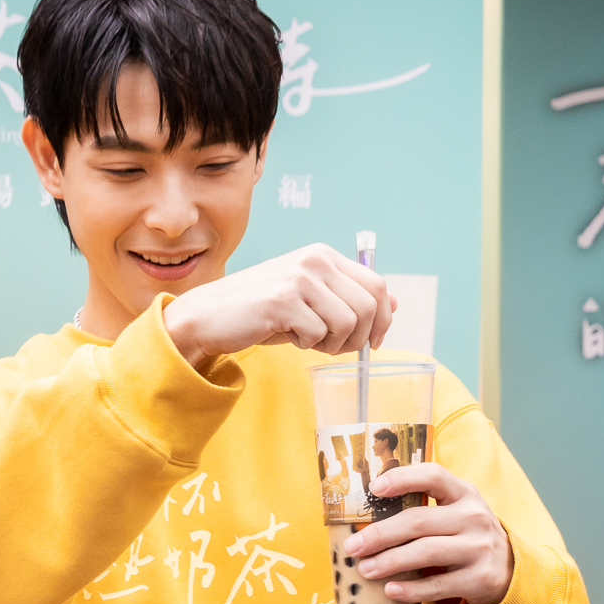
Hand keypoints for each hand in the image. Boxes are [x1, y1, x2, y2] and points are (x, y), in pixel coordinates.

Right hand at [162, 244, 393, 365]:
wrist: (209, 316)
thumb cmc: (260, 312)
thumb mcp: (310, 300)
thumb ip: (347, 297)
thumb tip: (394, 304)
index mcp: (323, 256)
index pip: (377, 284)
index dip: (382, 318)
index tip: (372, 340)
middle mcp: (314, 260)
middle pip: (369, 305)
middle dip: (359, 337)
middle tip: (336, 348)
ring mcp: (299, 279)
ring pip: (347, 322)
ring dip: (333, 344)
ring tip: (308, 341)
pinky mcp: (283, 301)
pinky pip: (318, 334)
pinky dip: (306, 345)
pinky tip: (287, 336)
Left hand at [343, 464, 513, 603]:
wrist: (507, 569)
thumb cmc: (462, 535)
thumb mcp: (452, 513)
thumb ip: (420, 509)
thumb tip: (361, 522)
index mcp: (463, 493)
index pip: (433, 476)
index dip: (402, 479)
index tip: (373, 488)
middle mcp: (474, 517)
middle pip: (419, 521)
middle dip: (381, 534)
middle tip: (353, 546)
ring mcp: (480, 548)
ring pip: (427, 552)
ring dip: (391, 561)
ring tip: (364, 569)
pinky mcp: (480, 578)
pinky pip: (439, 585)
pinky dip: (411, 589)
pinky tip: (390, 589)